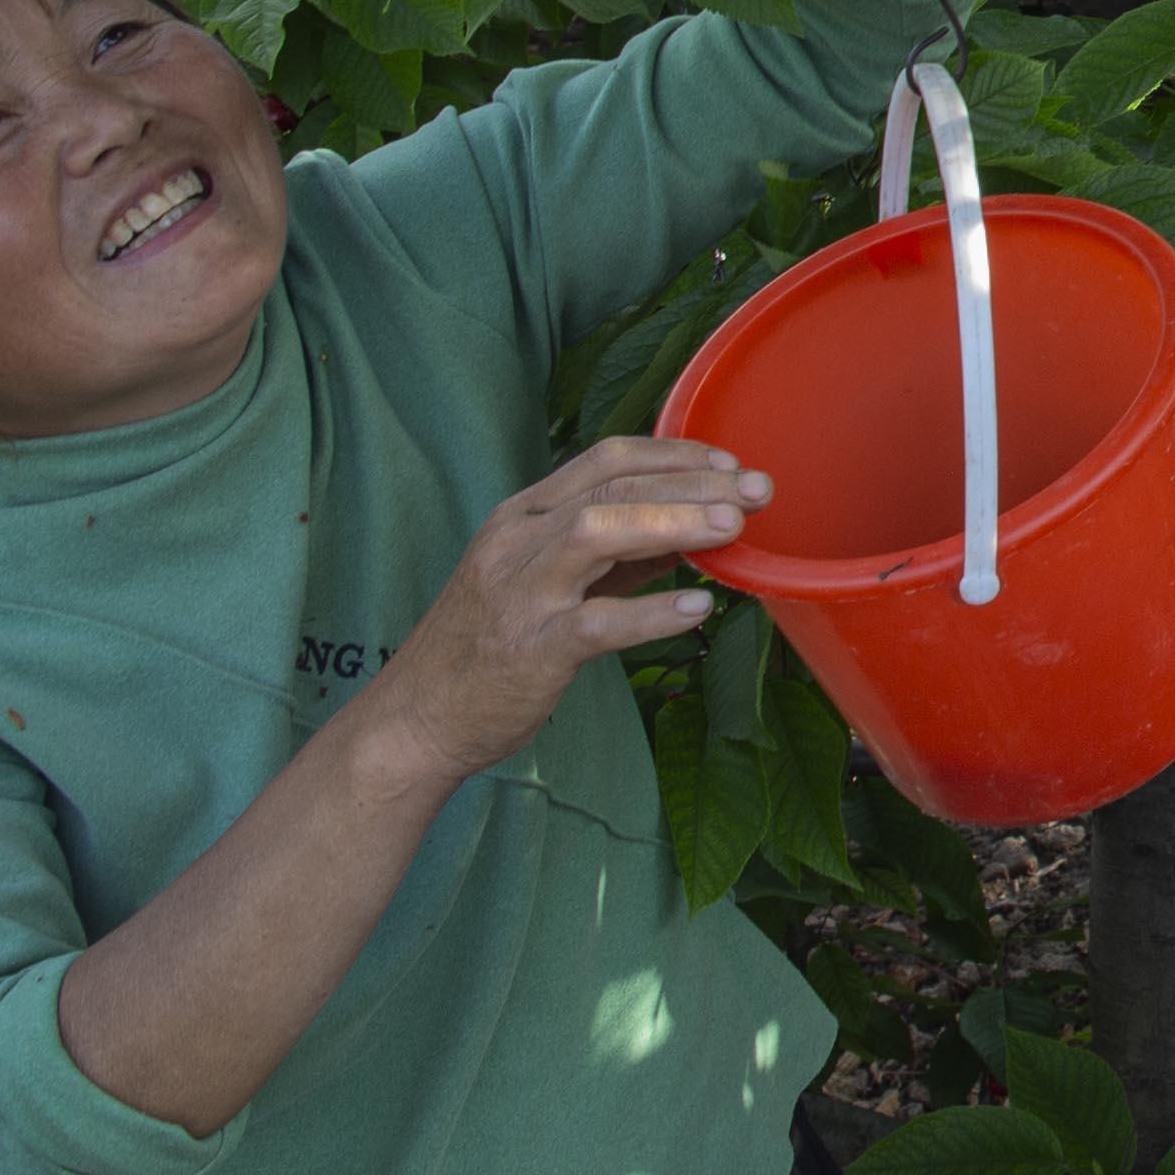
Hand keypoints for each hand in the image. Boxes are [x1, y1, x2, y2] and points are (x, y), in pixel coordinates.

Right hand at [362, 437, 769, 787]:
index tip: (729, 463)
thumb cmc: (490, 647)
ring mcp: (520, 593)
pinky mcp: (529, 649)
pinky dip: (650, 612)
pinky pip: (596, 623)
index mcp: (523, 516)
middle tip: (757, 490)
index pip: (606, 460)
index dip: (673, 454)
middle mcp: (517, 542)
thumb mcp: (545, 581)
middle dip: (690, 483)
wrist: (417, 720)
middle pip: (611, 489)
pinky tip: (698, 607)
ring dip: (672, 523)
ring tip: (732, 527)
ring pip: (595, 534)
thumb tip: (695, 529)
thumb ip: (618, 554)